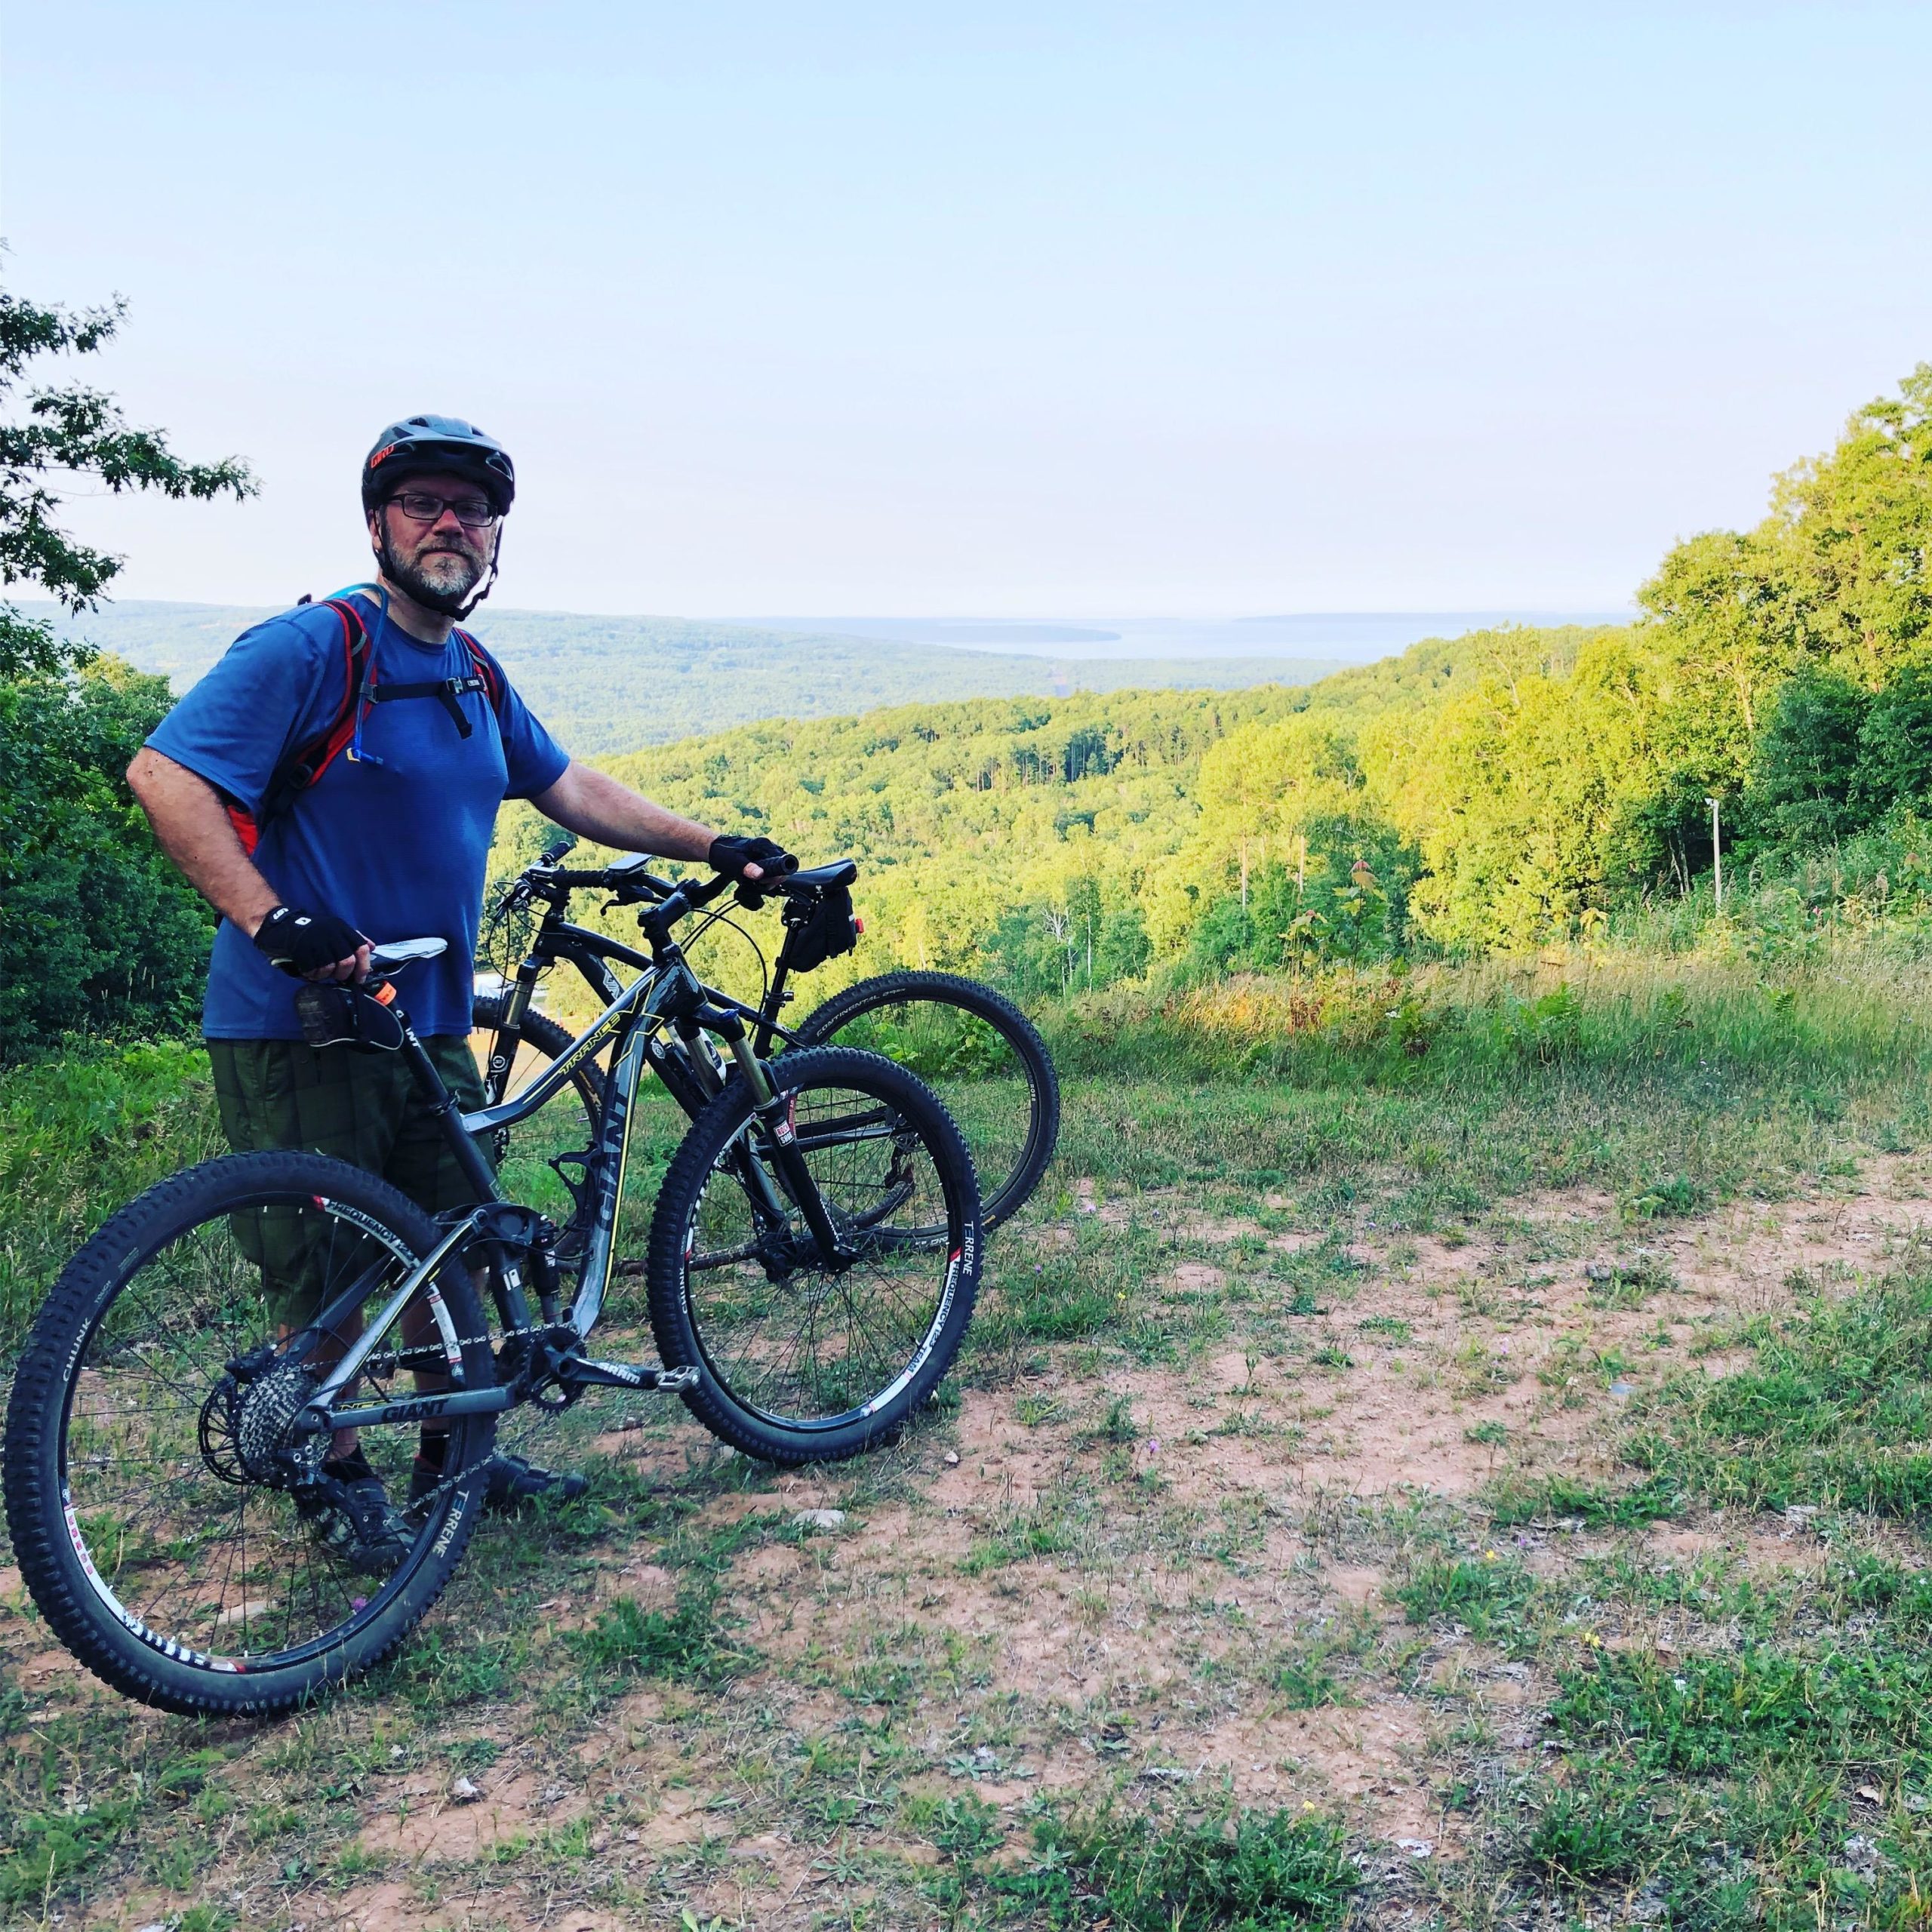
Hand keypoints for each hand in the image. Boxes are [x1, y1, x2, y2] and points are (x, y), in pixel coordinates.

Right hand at [252, 905, 370, 981]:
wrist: (278, 925)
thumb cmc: (308, 931)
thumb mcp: (332, 929)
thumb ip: (352, 938)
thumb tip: (372, 947)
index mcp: (341, 927)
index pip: (361, 948)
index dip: (363, 966)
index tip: (359, 979)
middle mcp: (330, 932)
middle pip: (347, 962)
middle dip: (342, 975)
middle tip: (335, 977)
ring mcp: (315, 939)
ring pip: (329, 968)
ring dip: (324, 976)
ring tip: (318, 972)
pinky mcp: (300, 948)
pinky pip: (312, 970)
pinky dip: (311, 975)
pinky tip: (308, 971)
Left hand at [707, 834, 795, 884]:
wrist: (714, 849)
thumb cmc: (722, 853)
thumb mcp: (734, 862)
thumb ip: (747, 868)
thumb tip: (760, 875)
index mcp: (763, 845)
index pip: (784, 859)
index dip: (779, 874)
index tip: (766, 882)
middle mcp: (767, 847)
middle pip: (781, 865)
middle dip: (774, 879)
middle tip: (760, 885)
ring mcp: (764, 852)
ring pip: (776, 869)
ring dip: (769, 879)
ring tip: (756, 883)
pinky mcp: (761, 858)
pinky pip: (769, 869)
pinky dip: (764, 877)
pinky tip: (754, 880)